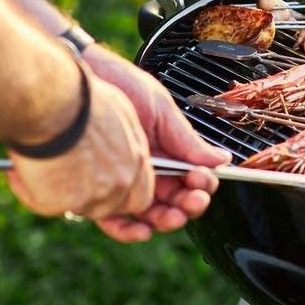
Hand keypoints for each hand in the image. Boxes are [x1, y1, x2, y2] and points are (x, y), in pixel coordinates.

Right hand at [6, 74, 153, 224]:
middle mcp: (120, 181)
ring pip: (78, 208)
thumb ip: (123, 141)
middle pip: (111, 208)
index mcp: (136, 158)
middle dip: (92, 198)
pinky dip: (31, 189)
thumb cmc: (80, 96)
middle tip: (69, 178)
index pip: (141, 196)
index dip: (123, 194)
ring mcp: (93, 196)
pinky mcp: (62, 204)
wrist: (51, 101)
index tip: (106, 185)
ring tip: (45, 162)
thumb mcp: (118, 112)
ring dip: (62, 192)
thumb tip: (115, 149)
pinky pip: (44, 204)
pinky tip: (25, 166)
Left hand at [83, 42, 230, 242]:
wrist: (83, 74)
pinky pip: (113, 219)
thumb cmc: (120, 82)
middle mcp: (146, 166)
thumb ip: (187, 140)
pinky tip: (143, 230)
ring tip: (173, 216)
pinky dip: (129, 230)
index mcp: (165, 148)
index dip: (201, 184)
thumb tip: (221, 159)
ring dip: (166, 220)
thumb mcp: (161, 109)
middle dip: (189, 204)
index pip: (191, 177)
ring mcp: (122, 178)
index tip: (203, 180)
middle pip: (173, 199)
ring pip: (148, 213)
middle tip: (193, 200)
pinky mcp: (95, 188)